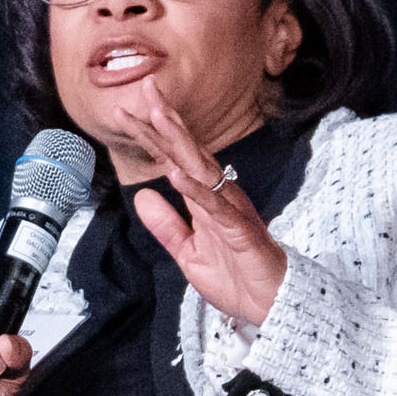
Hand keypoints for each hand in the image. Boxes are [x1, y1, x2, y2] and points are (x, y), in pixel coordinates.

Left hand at [117, 86, 288, 327]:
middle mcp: (219, 196)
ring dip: (180, 142)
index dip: (150, 135)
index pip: (173, 159)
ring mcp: (230, 211)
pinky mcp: (241, 231)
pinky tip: (176, 174)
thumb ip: (167, 225)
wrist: (270, 307)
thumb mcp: (188, 252)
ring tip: (159, 117)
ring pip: (203, 169)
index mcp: (204, 199)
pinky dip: (196, 189)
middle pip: (188, 152)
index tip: (126, 112)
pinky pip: (216, 206)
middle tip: (146, 89)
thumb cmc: (236, 277)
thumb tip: (144, 197)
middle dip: (166, 120)